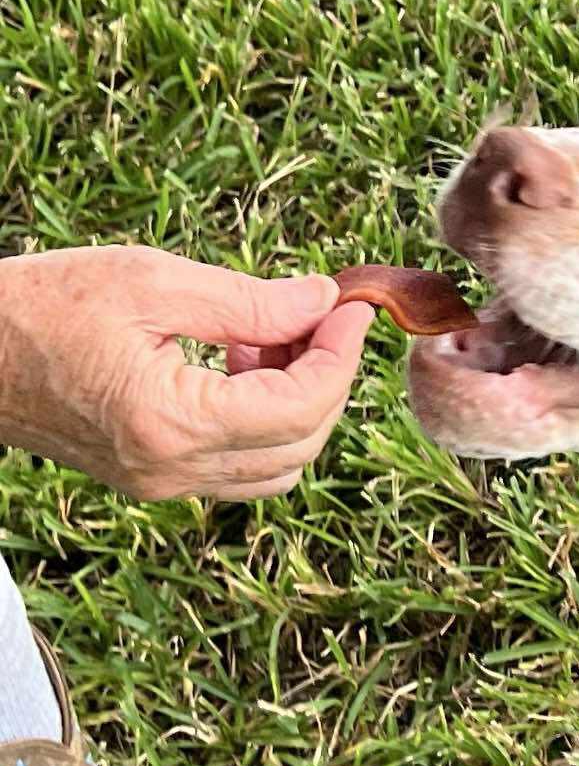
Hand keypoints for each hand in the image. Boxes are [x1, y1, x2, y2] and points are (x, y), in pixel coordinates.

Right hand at [0, 247, 375, 499]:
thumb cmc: (40, 305)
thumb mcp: (149, 281)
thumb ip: (247, 300)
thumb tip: (322, 302)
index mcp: (171, 423)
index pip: (301, 408)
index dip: (340, 357)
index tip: (351, 309)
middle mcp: (170, 470)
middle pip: (301, 444)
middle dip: (327, 380)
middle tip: (320, 318)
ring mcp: (159, 483)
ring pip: (277, 466)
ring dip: (298, 405)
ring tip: (271, 337)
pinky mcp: (149, 478)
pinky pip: (237, 467)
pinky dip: (261, 422)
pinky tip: (239, 364)